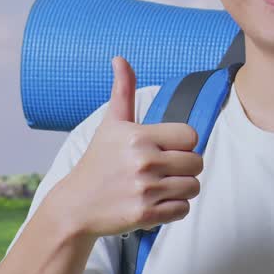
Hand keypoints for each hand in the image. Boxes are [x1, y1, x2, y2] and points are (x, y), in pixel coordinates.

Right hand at [52, 56, 202, 238]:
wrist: (76, 205)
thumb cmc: (98, 162)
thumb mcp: (111, 124)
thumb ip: (123, 91)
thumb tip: (120, 58)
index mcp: (138, 136)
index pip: (191, 136)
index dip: (182, 144)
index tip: (164, 149)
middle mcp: (143, 162)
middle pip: (197, 163)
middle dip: (184, 168)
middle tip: (162, 170)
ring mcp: (145, 190)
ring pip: (193, 187)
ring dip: (180, 189)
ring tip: (158, 187)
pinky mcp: (146, 215)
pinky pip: (183, 210)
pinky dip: (174, 208)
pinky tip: (155, 202)